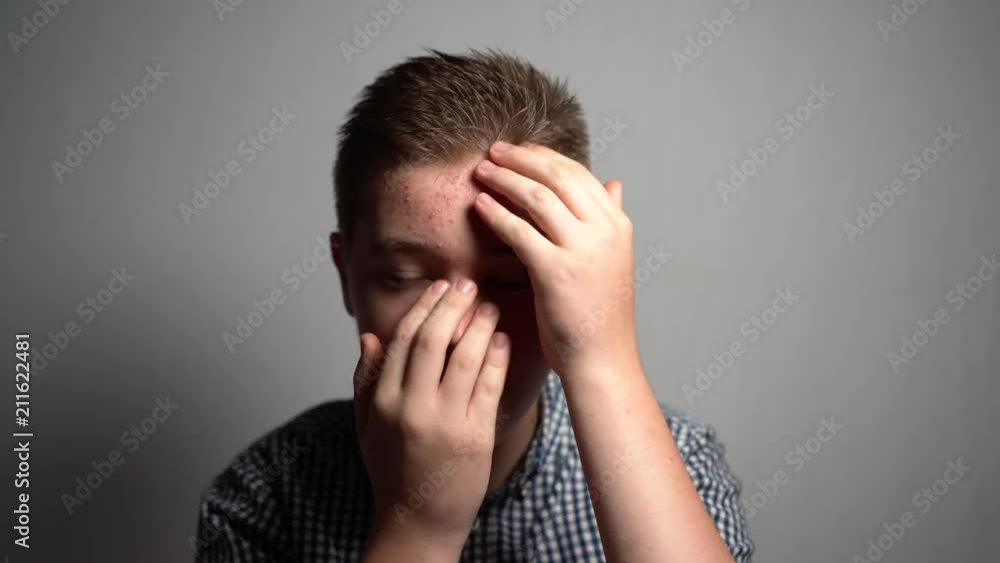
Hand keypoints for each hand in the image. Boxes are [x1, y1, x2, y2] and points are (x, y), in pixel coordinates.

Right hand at [353, 278, 509, 556]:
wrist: (418, 522)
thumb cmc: (392, 471)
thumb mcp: (366, 426)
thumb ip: (366, 380)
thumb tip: (370, 337)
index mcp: (383, 401)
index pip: (404, 339)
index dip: (425, 307)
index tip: (440, 287)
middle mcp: (412, 409)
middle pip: (434, 340)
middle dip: (453, 305)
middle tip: (468, 285)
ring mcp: (445, 423)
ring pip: (466, 358)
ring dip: (481, 325)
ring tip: (489, 307)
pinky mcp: (476, 437)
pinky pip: (490, 386)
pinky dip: (497, 358)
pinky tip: (501, 340)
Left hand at [472, 141, 637, 374]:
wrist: (602, 358)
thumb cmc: (599, 314)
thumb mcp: (613, 258)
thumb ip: (610, 218)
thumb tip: (614, 184)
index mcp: (617, 224)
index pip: (578, 173)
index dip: (544, 156)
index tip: (518, 150)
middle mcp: (604, 230)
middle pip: (557, 176)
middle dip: (521, 158)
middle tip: (493, 151)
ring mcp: (581, 250)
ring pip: (537, 197)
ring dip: (505, 179)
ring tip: (481, 171)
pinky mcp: (556, 271)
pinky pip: (519, 231)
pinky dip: (496, 213)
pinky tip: (480, 205)